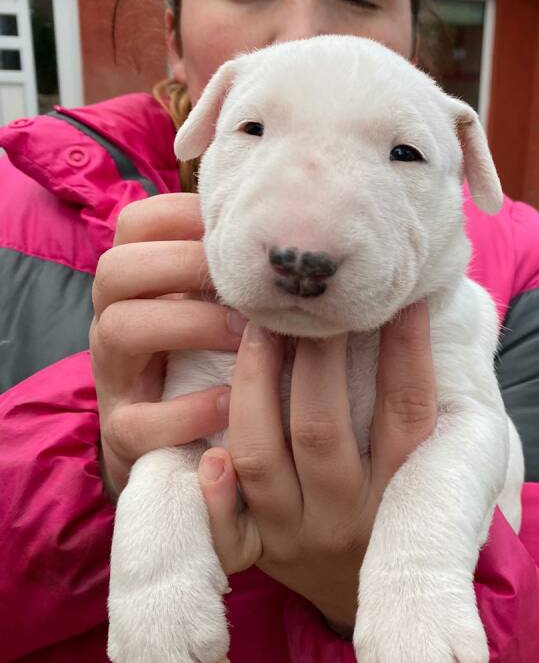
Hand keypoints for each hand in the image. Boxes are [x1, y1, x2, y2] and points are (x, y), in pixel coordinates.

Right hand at [91, 193, 243, 497]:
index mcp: (136, 283)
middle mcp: (112, 320)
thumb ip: (237, 273)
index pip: (135, 224)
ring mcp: (114, 377)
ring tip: (245, 339)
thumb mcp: (215, 308)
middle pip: (117, 269)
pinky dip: (186, 410)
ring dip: (189, 325)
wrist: (181, 447)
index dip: (181, 215)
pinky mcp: (123, 434)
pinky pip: (136, 419)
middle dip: (185, 266)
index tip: (236, 229)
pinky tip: (232, 402)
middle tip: (249, 286)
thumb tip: (302, 230)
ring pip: (118, 329)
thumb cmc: (212, 359)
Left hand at [198, 301, 436, 632]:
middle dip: (313, 356)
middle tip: (305, 300)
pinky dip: (215, 497)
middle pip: (322, 429)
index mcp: (405, 490)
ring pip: (264, 459)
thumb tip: (419, 308)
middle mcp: (351, 514)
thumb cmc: (406, 510)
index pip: (406, 407)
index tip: (397, 296)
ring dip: (253, 388)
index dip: (405, 347)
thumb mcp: (439, 468)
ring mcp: (298, 536)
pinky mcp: (259, 555)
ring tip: (255, 329)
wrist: (375, 598)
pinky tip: (209, 455)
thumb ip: (426, 405)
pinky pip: (228, 535)